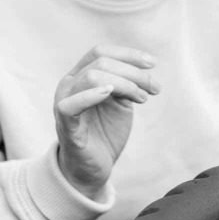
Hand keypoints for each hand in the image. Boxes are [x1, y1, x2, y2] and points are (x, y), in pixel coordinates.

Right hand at [54, 46, 159, 197]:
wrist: (93, 167)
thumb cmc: (106, 132)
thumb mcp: (121, 103)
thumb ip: (127, 84)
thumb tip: (146, 70)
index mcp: (80, 76)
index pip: (101, 52)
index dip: (129, 55)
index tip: (154, 64)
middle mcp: (68, 84)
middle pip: (102, 62)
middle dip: (134, 73)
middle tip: (154, 89)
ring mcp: (64, 102)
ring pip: (92, 76)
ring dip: (125, 84)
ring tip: (142, 98)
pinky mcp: (65, 124)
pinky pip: (70, 105)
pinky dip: (90, 95)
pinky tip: (110, 92)